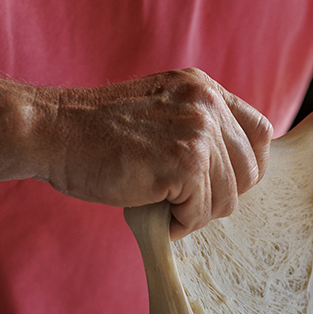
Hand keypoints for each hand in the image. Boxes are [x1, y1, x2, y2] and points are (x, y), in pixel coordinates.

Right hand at [39, 68, 271, 238]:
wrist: (53, 132)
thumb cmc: (99, 134)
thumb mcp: (162, 114)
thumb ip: (198, 130)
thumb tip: (235, 177)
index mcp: (204, 89)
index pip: (260, 133)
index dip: (247, 167)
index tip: (221, 184)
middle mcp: (207, 104)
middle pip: (250, 172)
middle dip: (219, 196)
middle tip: (182, 200)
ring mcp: (198, 132)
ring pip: (228, 198)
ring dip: (197, 213)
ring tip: (164, 205)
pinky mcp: (184, 162)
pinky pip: (202, 212)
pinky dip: (181, 224)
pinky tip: (156, 213)